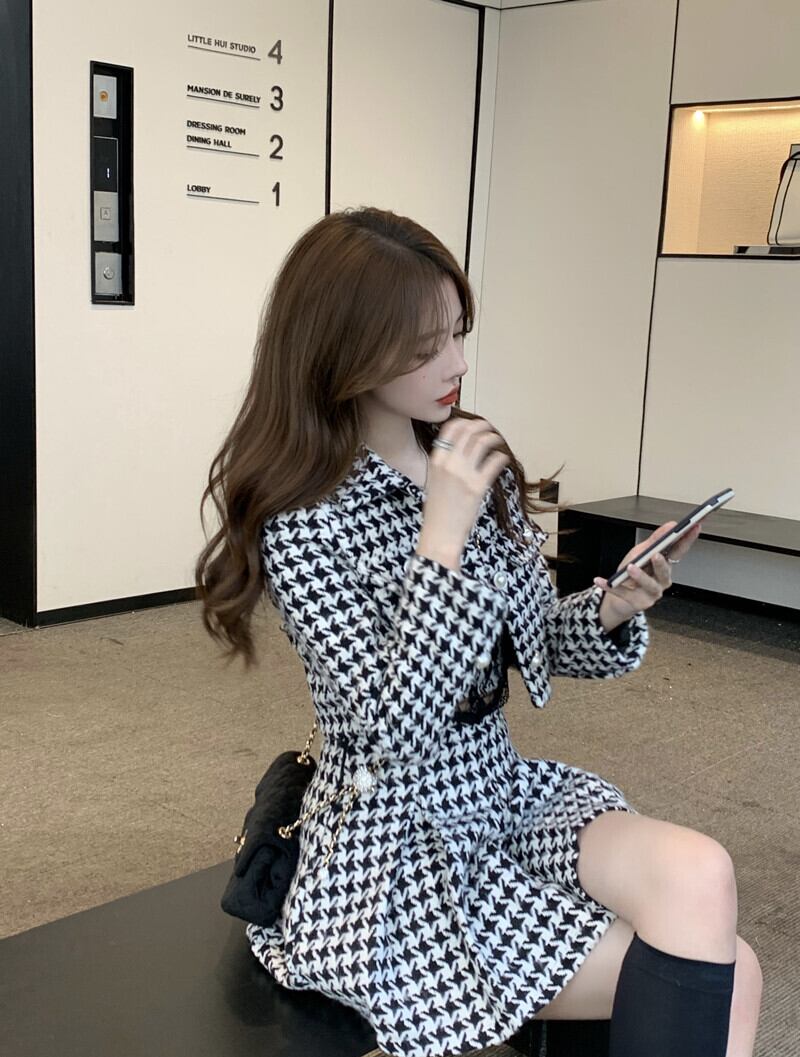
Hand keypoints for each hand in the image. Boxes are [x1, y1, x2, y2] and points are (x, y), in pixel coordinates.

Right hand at [419, 417, 510, 554]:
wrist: (440, 534)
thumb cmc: (437, 511)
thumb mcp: (433, 481)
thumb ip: (444, 463)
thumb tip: (460, 450)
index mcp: (436, 460)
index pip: (450, 429)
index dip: (465, 423)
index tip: (473, 424)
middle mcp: (449, 463)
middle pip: (468, 432)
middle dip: (482, 426)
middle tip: (489, 429)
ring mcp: (464, 474)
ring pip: (482, 442)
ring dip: (493, 438)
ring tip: (497, 441)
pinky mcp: (478, 486)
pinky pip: (494, 462)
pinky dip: (501, 458)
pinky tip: (503, 459)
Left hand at [592, 519, 704, 628]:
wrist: (617, 599)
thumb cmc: (631, 574)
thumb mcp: (640, 553)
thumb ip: (654, 541)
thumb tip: (670, 525)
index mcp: (665, 567)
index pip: (679, 552)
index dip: (688, 539)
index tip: (695, 526)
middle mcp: (661, 582)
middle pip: (665, 572)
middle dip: (661, 564)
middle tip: (656, 555)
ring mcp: (650, 594)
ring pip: (649, 586)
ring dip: (640, 576)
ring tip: (631, 567)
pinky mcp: (636, 603)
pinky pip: (622, 593)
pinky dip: (610, 586)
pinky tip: (600, 579)